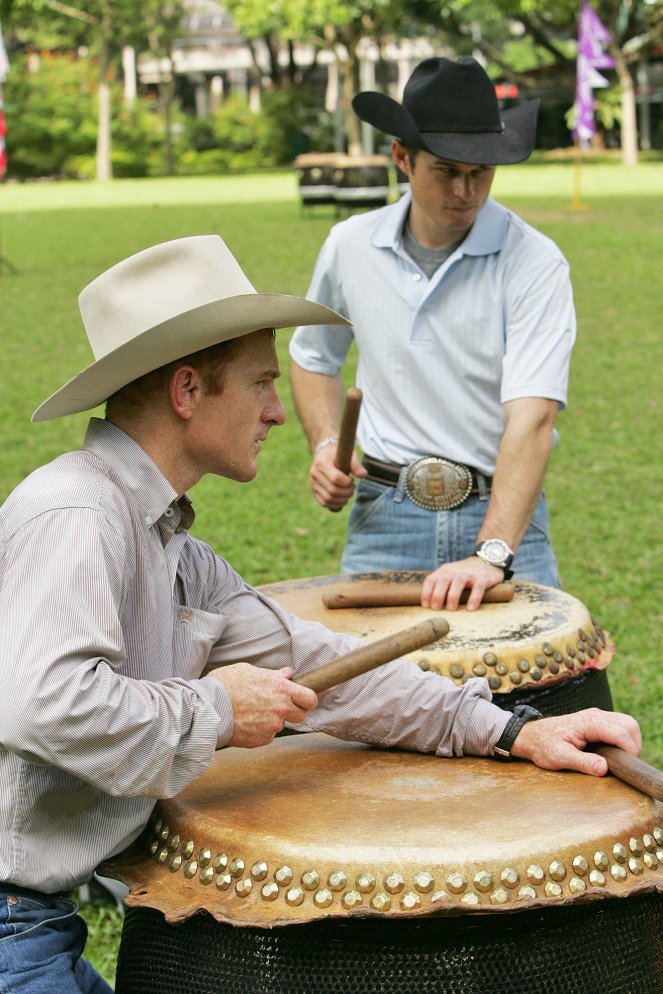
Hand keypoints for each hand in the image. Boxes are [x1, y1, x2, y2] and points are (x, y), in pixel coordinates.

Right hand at [208, 663, 317, 747]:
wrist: (209, 707)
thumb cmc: (226, 684)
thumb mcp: (250, 670)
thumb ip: (273, 675)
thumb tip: (288, 674)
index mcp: (281, 688)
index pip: (310, 699)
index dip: (307, 700)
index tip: (302, 700)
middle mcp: (281, 708)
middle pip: (301, 716)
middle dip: (293, 712)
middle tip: (277, 707)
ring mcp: (273, 726)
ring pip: (281, 725)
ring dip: (273, 720)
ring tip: (253, 713)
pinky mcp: (263, 739)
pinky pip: (268, 735)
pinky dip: (261, 731)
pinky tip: (247, 722)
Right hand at [309, 444, 366, 510]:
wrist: (324, 455)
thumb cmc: (338, 455)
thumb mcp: (347, 455)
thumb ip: (355, 465)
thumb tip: (363, 474)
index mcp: (321, 462)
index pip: (335, 478)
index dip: (347, 482)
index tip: (352, 480)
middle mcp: (314, 473)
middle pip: (332, 490)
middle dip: (347, 492)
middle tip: (353, 488)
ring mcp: (312, 483)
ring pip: (328, 499)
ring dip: (343, 499)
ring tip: (349, 493)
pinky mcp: (313, 491)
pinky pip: (324, 503)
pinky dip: (336, 504)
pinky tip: (343, 499)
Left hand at [420, 556, 504, 610]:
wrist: (486, 561)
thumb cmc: (464, 574)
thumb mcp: (450, 575)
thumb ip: (440, 585)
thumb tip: (429, 606)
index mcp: (445, 571)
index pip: (431, 580)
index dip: (426, 592)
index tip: (426, 606)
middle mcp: (455, 571)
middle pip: (443, 581)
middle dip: (437, 595)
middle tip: (436, 608)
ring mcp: (469, 574)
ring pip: (458, 582)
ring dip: (452, 596)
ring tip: (451, 609)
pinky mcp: (482, 578)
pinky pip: (478, 587)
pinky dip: (474, 598)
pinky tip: (471, 608)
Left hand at [511, 708, 641, 775]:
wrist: (532, 736)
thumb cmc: (543, 746)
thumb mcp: (559, 757)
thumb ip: (582, 762)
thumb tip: (604, 768)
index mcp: (588, 722)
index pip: (621, 732)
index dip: (630, 750)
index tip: (627, 767)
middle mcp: (595, 715)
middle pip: (630, 724)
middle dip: (634, 745)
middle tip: (626, 764)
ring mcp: (598, 716)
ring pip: (627, 724)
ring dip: (630, 742)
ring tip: (622, 760)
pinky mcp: (598, 722)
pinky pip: (620, 727)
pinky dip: (624, 739)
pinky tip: (615, 754)